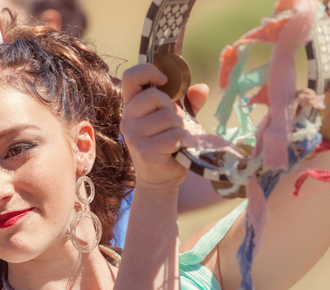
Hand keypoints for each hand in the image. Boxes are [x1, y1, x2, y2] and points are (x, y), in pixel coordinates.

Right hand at [120, 63, 189, 191]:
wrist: (161, 178)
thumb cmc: (167, 144)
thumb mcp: (177, 119)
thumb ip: (188, 102)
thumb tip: (202, 89)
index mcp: (132, 106)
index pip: (131, 77)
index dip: (148, 71)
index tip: (165, 81)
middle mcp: (128, 118)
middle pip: (154, 96)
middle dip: (172, 108)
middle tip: (173, 123)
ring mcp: (134, 135)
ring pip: (168, 117)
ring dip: (180, 127)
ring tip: (175, 138)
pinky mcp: (145, 151)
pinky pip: (173, 136)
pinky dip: (182, 141)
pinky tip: (176, 149)